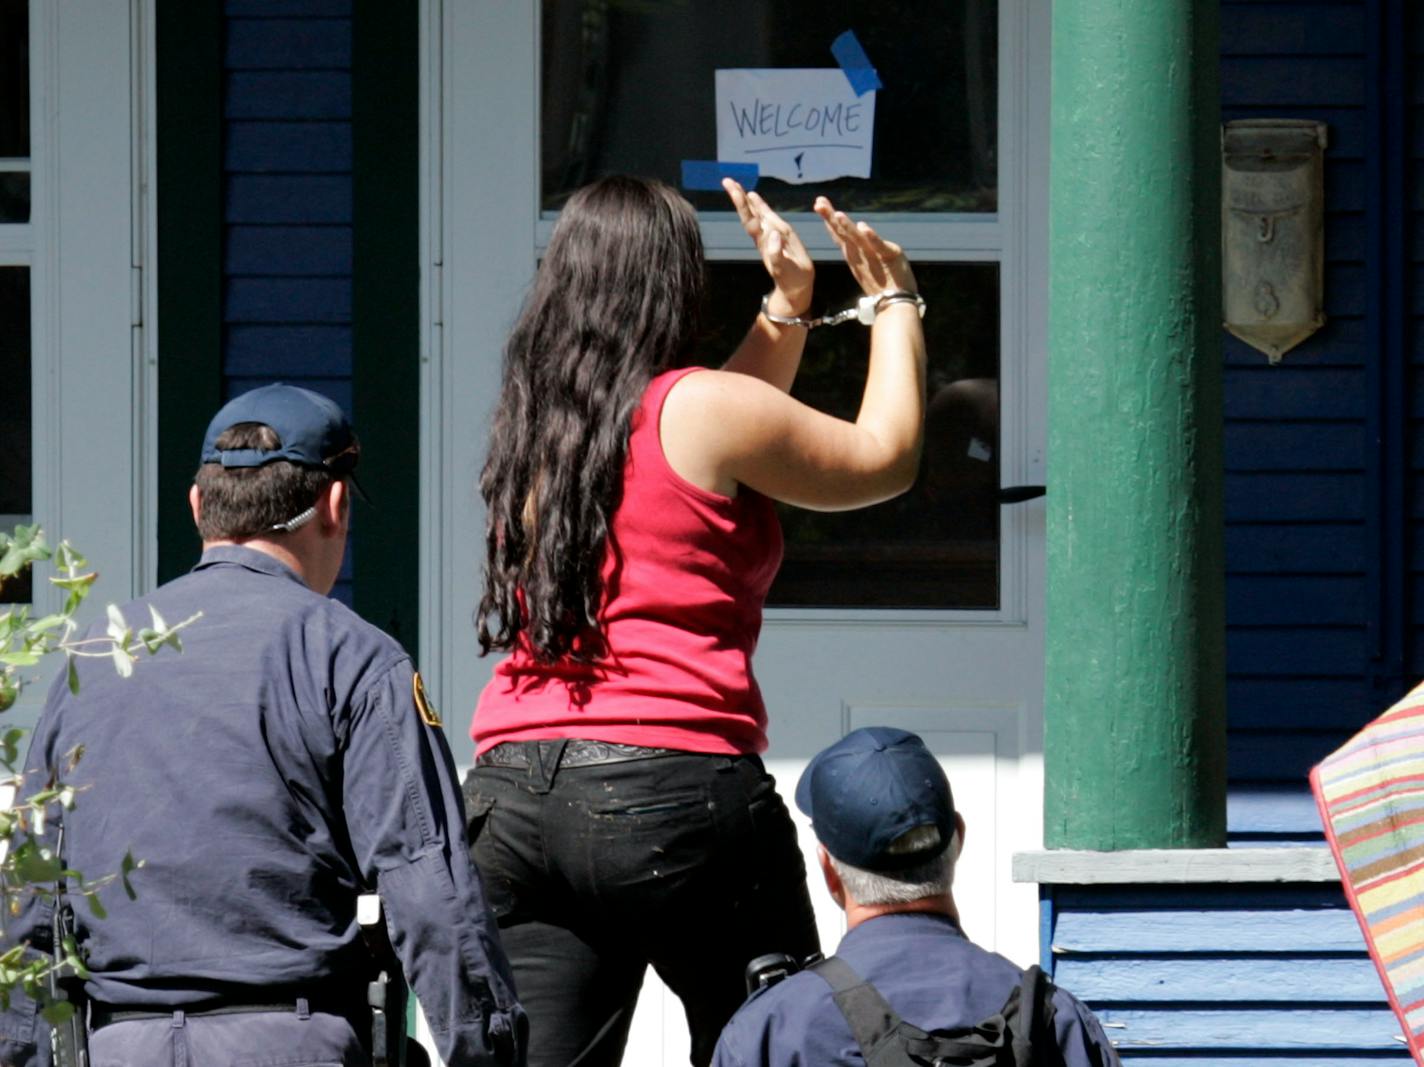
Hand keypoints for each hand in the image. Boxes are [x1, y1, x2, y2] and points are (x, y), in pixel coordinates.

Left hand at [724, 179, 814, 315]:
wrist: (795, 285)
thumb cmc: (791, 278)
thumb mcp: (784, 268)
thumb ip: (777, 253)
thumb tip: (773, 233)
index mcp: (765, 241)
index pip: (751, 220)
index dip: (744, 206)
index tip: (737, 191)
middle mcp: (763, 236)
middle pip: (748, 214)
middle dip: (738, 197)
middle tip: (727, 181)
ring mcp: (768, 235)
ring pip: (754, 213)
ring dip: (745, 199)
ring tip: (736, 184)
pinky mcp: (775, 235)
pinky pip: (764, 216)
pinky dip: (758, 205)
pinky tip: (753, 196)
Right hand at [814, 197, 917, 298]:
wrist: (895, 306)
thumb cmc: (884, 287)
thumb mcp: (869, 265)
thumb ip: (862, 249)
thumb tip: (858, 230)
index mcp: (855, 256)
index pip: (839, 234)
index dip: (829, 220)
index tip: (819, 204)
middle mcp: (860, 255)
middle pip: (842, 233)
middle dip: (830, 217)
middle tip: (818, 203)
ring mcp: (872, 256)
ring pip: (856, 239)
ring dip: (846, 227)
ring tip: (837, 214)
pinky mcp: (888, 257)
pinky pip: (878, 245)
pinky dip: (871, 237)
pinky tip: (862, 226)